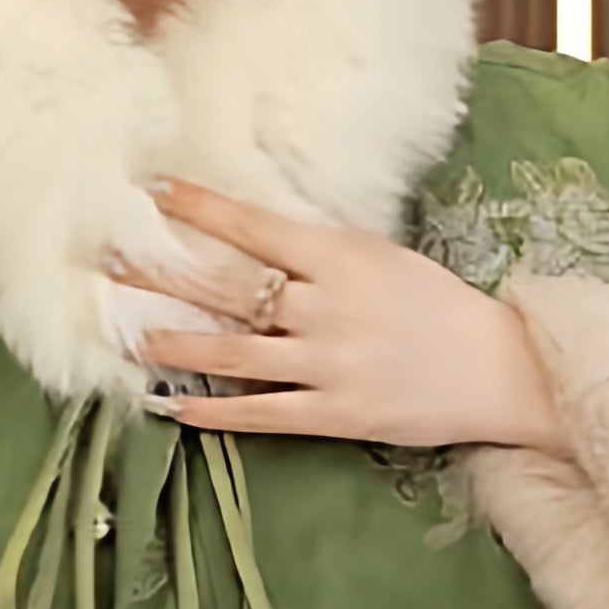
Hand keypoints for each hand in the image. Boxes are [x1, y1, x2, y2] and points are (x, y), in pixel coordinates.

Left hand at [103, 174, 568, 454]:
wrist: (500, 370)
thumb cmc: (442, 308)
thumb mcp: (387, 259)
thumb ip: (328, 253)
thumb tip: (267, 238)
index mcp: (342, 257)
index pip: (256, 227)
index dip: (202, 210)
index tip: (154, 193)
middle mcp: (327, 307)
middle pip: (230, 288)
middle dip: (165, 275)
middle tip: (109, 264)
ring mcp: (328, 364)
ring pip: (234, 353)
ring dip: (176, 344)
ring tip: (127, 338)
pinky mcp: (335, 414)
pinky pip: (260, 413)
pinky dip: (213, 411)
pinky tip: (171, 406)